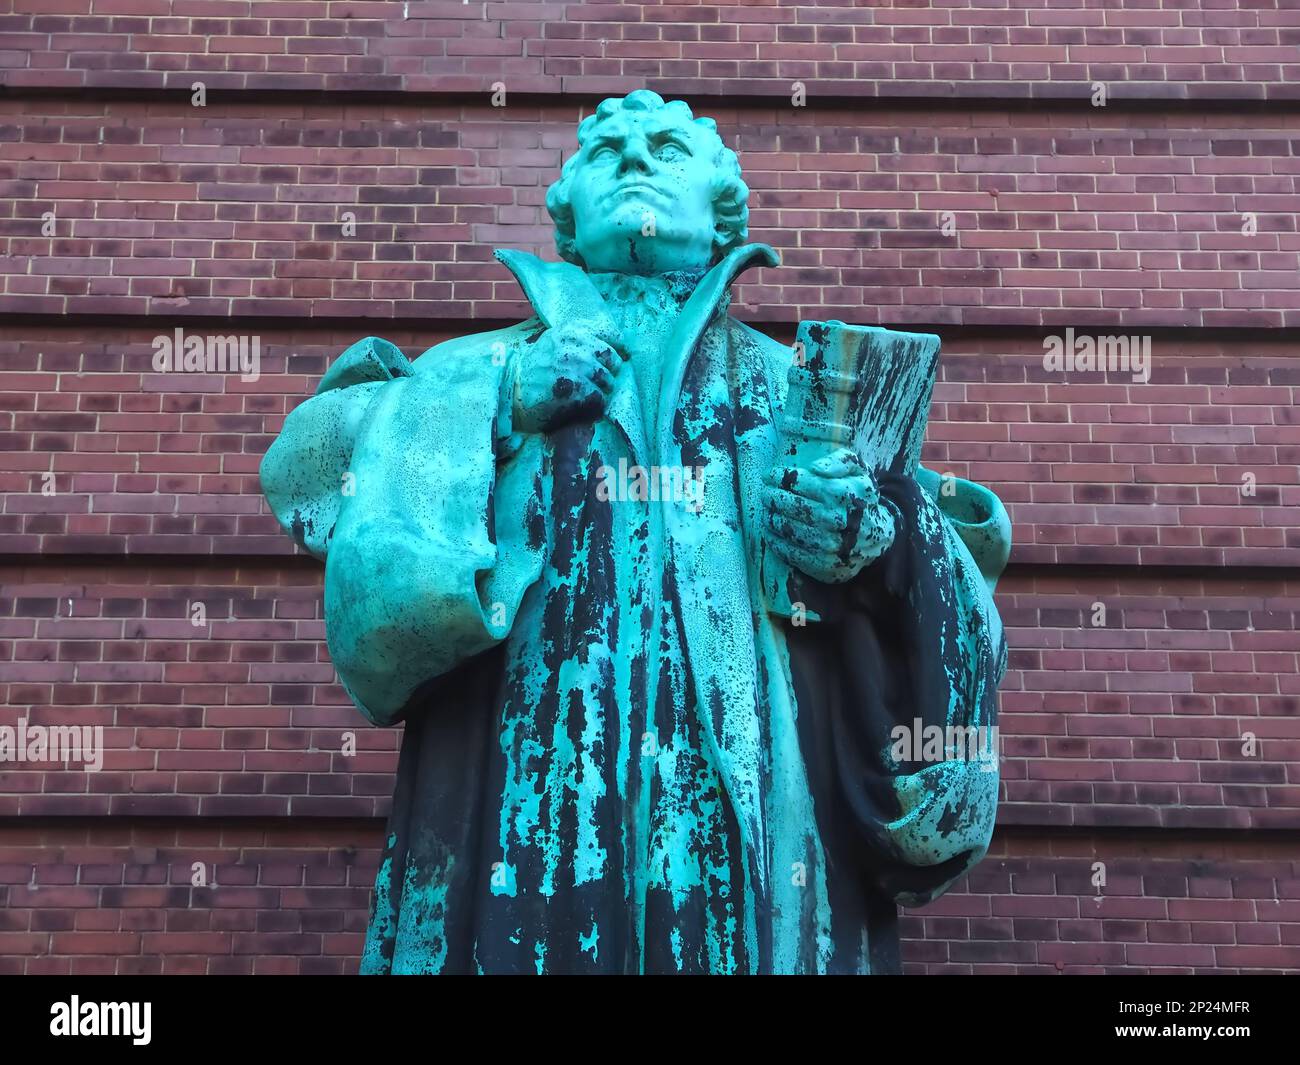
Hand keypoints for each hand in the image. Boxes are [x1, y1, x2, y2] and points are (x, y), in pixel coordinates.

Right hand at [512, 324, 624, 433]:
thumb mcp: (555, 341)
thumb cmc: (537, 368)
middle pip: (613, 359)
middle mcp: (573, 345)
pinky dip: (594, 403)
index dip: (617, 349)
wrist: (513, 392)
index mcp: (570, 330)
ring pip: (608, 380)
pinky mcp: (575, 389)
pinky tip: (580, 402)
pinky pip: (600, 397)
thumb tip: (620, 345)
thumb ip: (582, 338)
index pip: (611, 335)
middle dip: (608, 371)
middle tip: (595, 379)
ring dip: (601, 389)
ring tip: (584, 391)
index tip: (615, 357)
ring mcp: (575, 367)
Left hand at [762, 446, 897, 583]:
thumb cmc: (861, 498)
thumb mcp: (859, 471)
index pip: (799, 483)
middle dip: (772, 498)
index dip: (780, 477)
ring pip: (788, 529)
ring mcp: (829, 545)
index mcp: (841, 494)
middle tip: (764, 494)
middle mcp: (835, 520)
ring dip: (771, 519)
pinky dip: (776, 542)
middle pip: (790, 506)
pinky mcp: (823, 565)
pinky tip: (769, 532)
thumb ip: (840, 461)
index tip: (769, 475)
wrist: (878, 536)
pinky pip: (791, 553)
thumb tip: (815, 468)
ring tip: (766, 511)